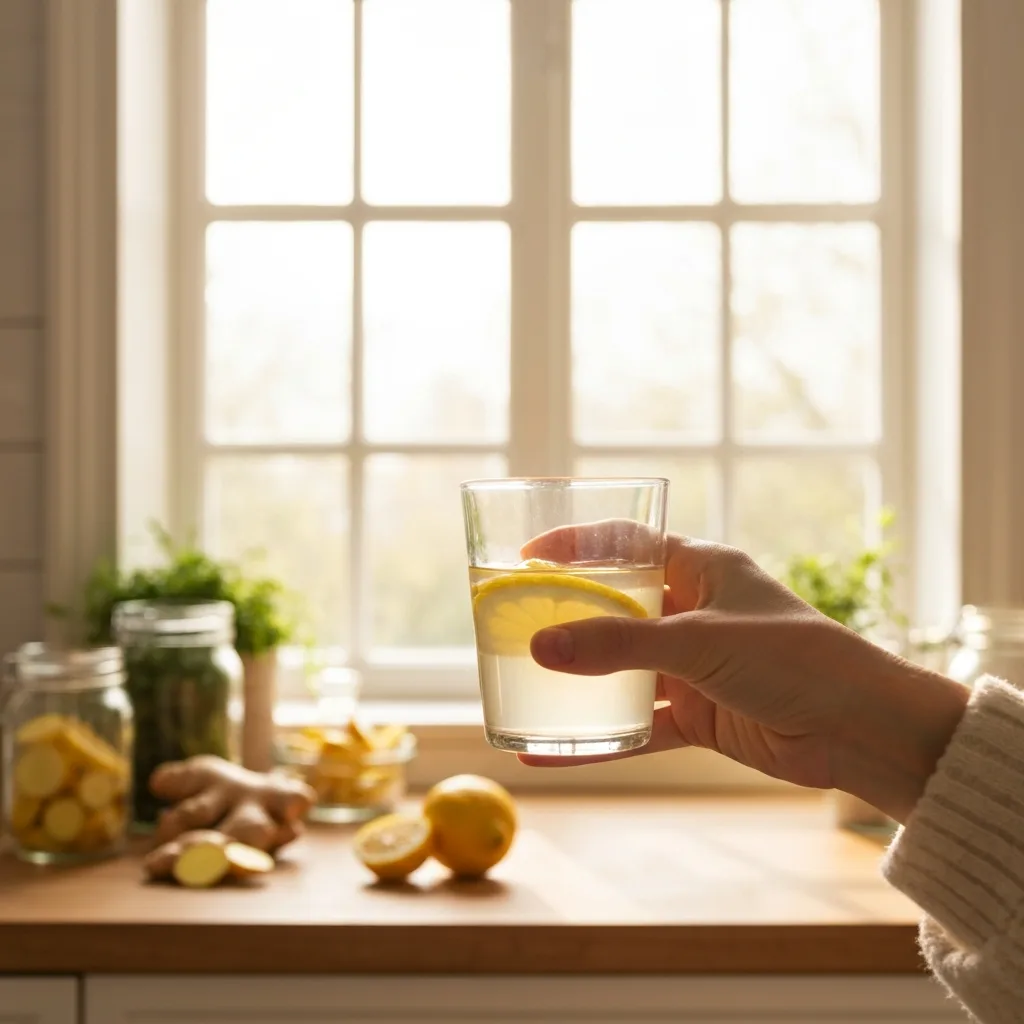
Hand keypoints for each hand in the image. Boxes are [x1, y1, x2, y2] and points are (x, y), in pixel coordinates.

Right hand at [519, 525, 968, 822]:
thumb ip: (620, 643)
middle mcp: (694, 611)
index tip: (526, 555)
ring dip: (578, 683)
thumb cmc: (796, 659)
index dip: (576, 545)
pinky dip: (597, 740)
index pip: (627, 542)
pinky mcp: (701, 716)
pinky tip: (550, 753)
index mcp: (701, 568)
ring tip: (521, 690)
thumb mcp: (700, 641)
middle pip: (615, 607)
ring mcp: (695, 666)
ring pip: (621, 670)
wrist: (862, 730)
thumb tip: (542, 647)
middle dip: (566, 618)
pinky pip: (636, 725)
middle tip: (512, 626)